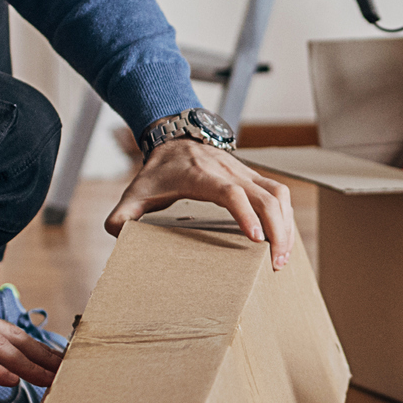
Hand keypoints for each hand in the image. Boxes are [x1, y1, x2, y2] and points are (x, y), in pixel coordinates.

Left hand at [106, 138, 295, 269]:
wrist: (176, 139)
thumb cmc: (159, 170)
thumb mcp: (136, 190)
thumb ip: (122, 213)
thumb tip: (116, 234)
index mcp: (202, 175)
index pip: (231, 192)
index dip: (245, 213)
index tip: (256, 238)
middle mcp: (229, 172)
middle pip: (265, 196)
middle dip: (277, 229)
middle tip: (276, 263)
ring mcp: (244, 173)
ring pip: (279, 193)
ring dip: (286, 224)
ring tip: (283, 256)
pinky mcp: (253, 177)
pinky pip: (279, 193)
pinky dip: (287, 215)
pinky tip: (284, 239)